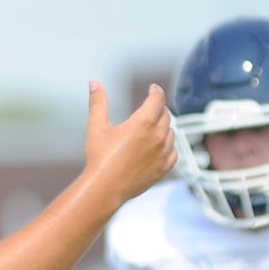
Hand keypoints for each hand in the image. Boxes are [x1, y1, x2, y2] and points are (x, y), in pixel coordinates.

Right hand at [82, 81, 176, 205]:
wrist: (105, 188)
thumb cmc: (99, 157)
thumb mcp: (96, 127)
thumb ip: (98, 102)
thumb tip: (94, 82)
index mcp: (144, 122)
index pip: (158, 98)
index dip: (156, 91)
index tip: (152, 89)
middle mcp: (158, 135)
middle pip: (166, 114)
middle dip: (158, 108)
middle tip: (150, 108)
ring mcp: (163, 152)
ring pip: (171, 132)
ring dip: (164, 126)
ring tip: (154, 127)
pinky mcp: (164, 167)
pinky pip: (174, 151)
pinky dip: (169, 145)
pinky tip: (161, 145)